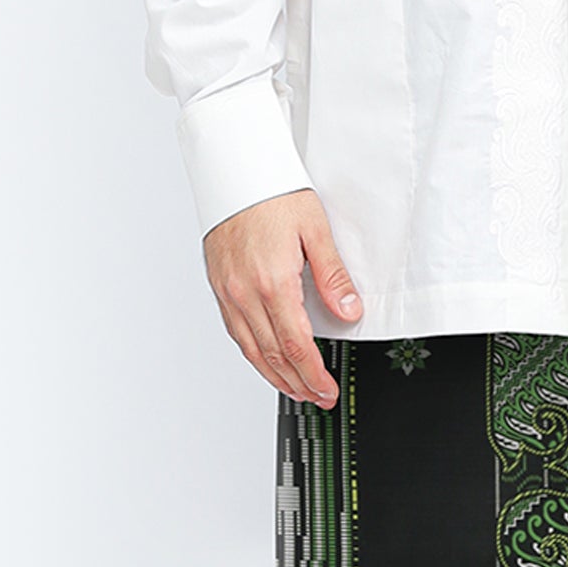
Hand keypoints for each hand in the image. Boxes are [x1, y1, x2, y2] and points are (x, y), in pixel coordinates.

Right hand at [202, 188, 363, 405]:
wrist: (233, 168)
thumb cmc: (272, 191)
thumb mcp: (315, 229)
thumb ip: (332, 276)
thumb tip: (348, 311)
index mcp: (272, 281)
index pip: (296, 345)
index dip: (313, 374)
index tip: (326, 389)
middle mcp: (245, 292)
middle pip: (274, 355)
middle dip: (298, 383)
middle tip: (318, 398)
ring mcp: (228, 292)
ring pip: (251, 350)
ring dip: (275, 377)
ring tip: (296, 390)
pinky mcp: (219, 286)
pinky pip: (236, 333)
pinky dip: (254, 355)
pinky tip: (267, 363)